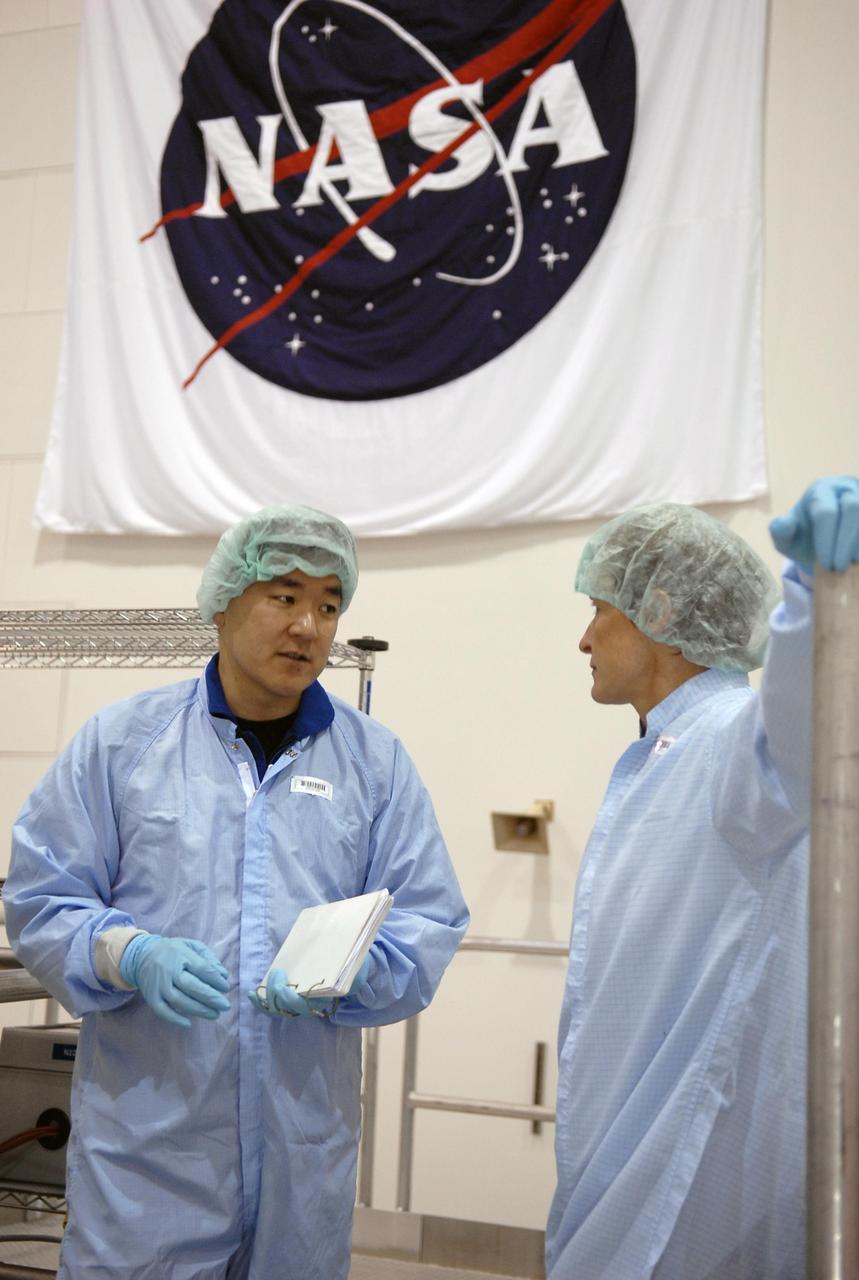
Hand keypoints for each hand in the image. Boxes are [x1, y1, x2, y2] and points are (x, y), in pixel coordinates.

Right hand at [120, 935, 229, 1028]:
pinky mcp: (151, 997)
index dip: (216, 980)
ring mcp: (159, 986)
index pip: (202, 969)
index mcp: (181, 955)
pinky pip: (162, 1011)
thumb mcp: (192, 946)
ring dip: (198, 1010)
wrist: (142, 955)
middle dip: (210, 998)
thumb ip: (209, 959)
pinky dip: (175, 1019)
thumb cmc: (174, 951)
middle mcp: (169, 971)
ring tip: (214, 1014)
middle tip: (225, 1006)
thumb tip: (224, 976)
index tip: (226, 988)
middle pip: (192, 986)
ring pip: (179, 1001)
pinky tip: (189, 1024)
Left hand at [249, 956, 370, 1018]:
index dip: (291, 998)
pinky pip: (275, 1007)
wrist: (356, 971)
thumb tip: (341, 952)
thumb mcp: (356, 962)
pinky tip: (252, 994)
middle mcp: (314, 1004)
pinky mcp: (294, 998)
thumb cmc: (354, 963)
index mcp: (329, 997)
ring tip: (260, 985)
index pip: (306, 1005)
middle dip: (277, 994)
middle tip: (277, 973)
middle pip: (290, 1008)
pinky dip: (262, 1003)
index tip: (284, 982)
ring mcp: (303, 1003)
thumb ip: (350, 962)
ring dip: (267, 999)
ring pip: (281, 1010)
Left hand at [770, 476, 858, 573]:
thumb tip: (781, 524)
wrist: (825, 539)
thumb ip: (781, 532)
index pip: (825, 511)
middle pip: (853, 507)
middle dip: (845, 541)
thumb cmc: (805, 536)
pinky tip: (858, 558)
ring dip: (858, 542)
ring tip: (850, 563)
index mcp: (820, 490)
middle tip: (838, 566)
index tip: (825, 563)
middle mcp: (845, 487)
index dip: (826, 539)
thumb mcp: (787, 538)